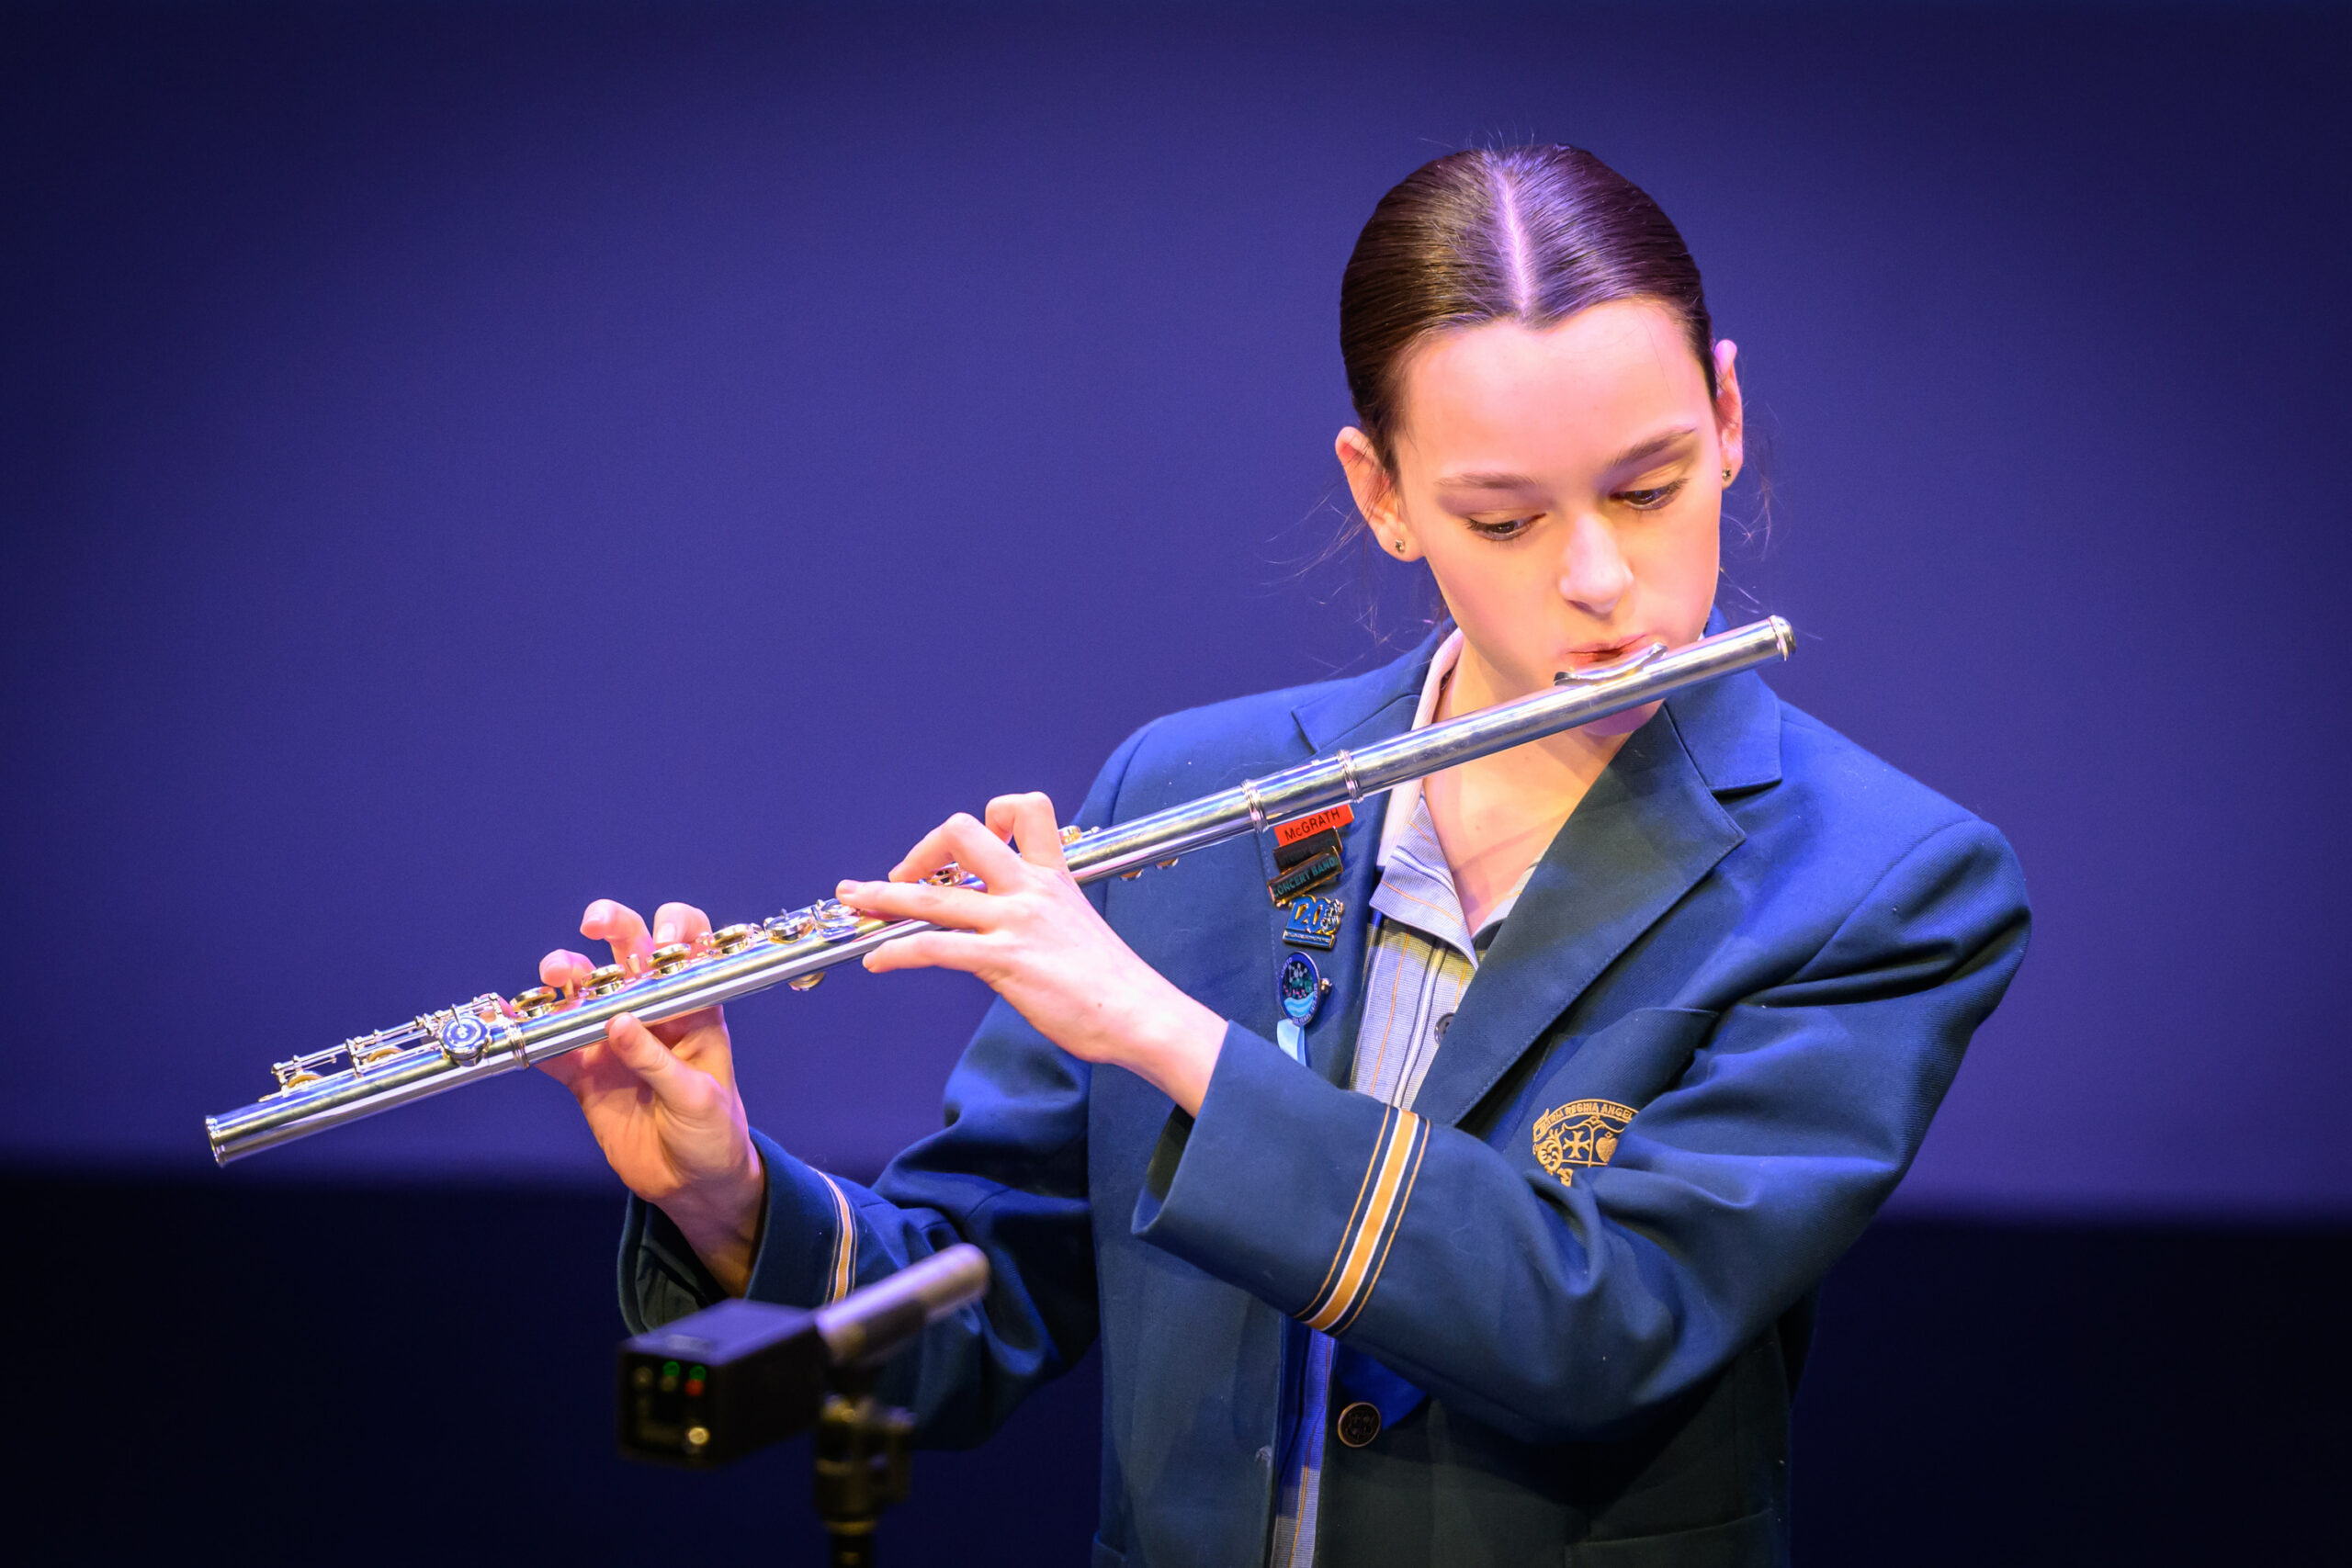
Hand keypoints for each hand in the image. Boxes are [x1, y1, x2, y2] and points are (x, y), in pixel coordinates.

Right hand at [538, 898, 763, 1293]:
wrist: (693, 1184)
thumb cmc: (714, 1132)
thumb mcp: (697, 1097)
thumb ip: (657, 1061)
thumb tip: (618, 1022)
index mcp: (693, 1008)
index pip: (687, 950)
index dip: (677, 929)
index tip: (664, 935)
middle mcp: (651, 1012)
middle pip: (629, 952)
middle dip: (613, 926)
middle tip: (595, 922)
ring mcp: (614, 1039)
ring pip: (584, 990)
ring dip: (568, 973)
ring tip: (558, 975)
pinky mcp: (585, 1073)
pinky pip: (554, 1047)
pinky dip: (533, 1034)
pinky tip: (516, 1022)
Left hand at [839, 792, 1227, 1113]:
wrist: (1139, 1014)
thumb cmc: (1112, 982)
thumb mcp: (1077, 925)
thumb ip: (1042, 912)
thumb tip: (1011, 922)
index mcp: (1053, 875)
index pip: (1023, 808)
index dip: (989, 815)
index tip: (966, 850)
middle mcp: (1031, 889)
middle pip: (963, 833)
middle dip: (921, 851)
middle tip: (901, 877)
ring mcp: (1016, 923)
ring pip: (934, 895)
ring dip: (884, 897)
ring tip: (854, 901)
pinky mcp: (1005, 962)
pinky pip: (936, 948)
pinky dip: (897, 951)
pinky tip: (878, 961)